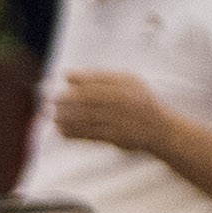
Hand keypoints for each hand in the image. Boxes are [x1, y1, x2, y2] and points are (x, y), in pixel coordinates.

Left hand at [47, 69, 173, 159]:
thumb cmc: (140, 101)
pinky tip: (61, 131)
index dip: (76, 80)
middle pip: (88, 100)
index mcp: (125, 85)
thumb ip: (99, 77)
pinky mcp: (115, 138)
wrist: (161, 130)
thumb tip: (67, 75)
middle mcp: (122, 102)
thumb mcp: (128, 82)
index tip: (60, 79)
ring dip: (67, 118)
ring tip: (53, 116)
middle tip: (51, 100)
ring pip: (87, 118)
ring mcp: (119, 120)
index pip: (95, 81)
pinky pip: (91, 135)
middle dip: (67, 100)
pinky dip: (75, 133)